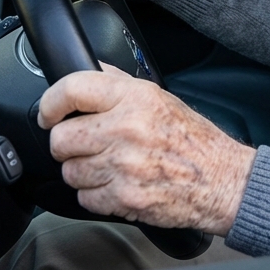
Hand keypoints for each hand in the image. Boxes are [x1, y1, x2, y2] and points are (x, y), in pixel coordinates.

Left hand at [38, 63, 256, 234]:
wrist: (222, 180)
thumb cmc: (194, 140)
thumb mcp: (161, 97)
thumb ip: (120, 83)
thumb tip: (89, 70)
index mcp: (135, 98)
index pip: (71, 89)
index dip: (49, 103)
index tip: (47, 114)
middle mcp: (126, 128)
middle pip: (61, 138)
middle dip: (66, 145)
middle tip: (82, 145)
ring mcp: (123, 165)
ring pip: (69, 172)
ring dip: (82, 172)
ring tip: (107, 167)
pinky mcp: (124, 197)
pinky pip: (85, 198)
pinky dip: (95, 196)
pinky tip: (116, 185)